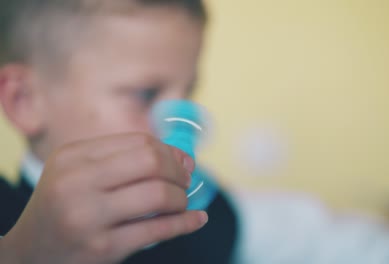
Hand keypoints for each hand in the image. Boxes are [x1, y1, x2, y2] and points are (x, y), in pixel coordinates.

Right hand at [0, 133, 207, 263]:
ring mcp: (87, 216)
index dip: (169, 152)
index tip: (182, 163)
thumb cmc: (64, 206)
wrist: (30, 252)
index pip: (139, 142)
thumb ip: (127, 160)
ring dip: (180, 198)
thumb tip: (185, 159)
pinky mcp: (101, 249)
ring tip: (181, 203)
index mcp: (73, 156)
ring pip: (157, 194)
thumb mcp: (81, 173)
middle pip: (150, 161)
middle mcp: (76, 182)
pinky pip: (157, 231)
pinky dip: (185, 223)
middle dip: (178, 171)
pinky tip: (197, 219)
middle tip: (185, 182)